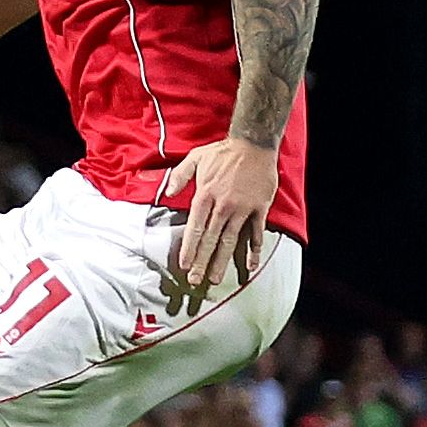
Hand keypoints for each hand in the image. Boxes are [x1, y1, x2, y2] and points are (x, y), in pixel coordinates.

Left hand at [161, 137, 275, 314]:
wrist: (253, 145)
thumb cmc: (222, 152)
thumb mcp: (195, 159)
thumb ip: (179, 177)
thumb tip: (167, 194)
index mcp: (204, 195)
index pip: (194, 228)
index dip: (189, 248)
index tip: (184, 265)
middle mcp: (222, 206)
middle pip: (210, 239)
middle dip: (202, 262)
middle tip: (195, 281)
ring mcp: (242, 209)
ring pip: (230, 240)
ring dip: (222, 261)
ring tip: (215, 279)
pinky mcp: (259, 209)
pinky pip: (255, 233)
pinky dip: (253, 250)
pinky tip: (249, 266)